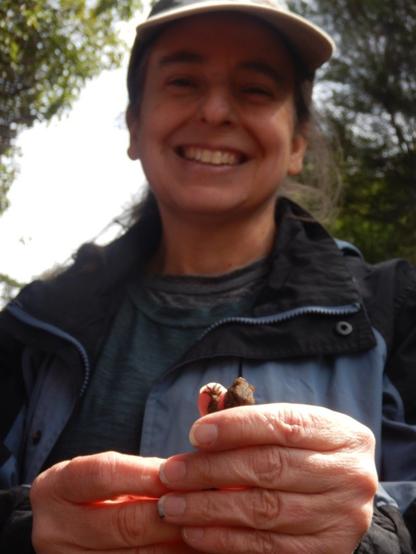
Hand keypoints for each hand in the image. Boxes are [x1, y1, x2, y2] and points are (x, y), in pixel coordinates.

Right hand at [31, 451, 198, 552]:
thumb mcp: (105, 476)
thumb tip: (192, 472)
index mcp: (54, 489)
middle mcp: (53, 531)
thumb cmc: (96, 494)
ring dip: (178, 542)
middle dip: (170, 513)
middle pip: (122, 522)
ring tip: (209, 528)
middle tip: (206, 503)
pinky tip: (193, 547)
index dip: (144, 474)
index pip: (102, 474)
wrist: (67, 532)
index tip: (179, 473)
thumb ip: (141, 473)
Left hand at [157, 402, 377, 553]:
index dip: (237, 427)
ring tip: (172, 505)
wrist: (348, 502)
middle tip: (172, 473)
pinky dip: (225, 540)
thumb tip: (206, 396)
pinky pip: (267, 547)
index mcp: (340, 434)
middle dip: (213, 470)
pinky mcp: (326, 551)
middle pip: (270, 468)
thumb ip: (250, 415)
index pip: (284, 424)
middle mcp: (348, 474)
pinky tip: (194, 531)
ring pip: (265, 510)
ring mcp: (340, 517)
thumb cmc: (308, 455)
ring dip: (211, 509)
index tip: (196, 434)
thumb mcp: (293, 428)